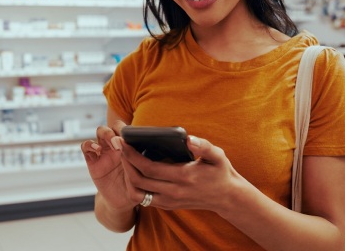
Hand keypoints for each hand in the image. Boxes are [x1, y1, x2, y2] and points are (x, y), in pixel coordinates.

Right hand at [80, 120, 136, 209]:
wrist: (122, 202)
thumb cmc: (137, 188)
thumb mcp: (143, 176)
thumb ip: (142, 164)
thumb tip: (150, 151)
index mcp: (130, 146)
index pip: (129, 129)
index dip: (131, 130)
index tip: (135, 137)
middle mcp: (117, 146)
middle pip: (115, 126)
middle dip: (119, 128)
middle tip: (123, 140)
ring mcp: (104, 152)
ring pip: (101, 131)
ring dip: (106, 133)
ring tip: (113, 143)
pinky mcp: (92, 160)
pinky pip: (86, 146)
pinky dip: (89, 145)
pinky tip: (97, 150)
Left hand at [120, 135, 243, 212]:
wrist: (226, 197)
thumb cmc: (220, 172)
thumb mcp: (217, 156)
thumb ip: (204, 146)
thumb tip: (189, 139)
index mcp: (183, 177)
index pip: (149, 168)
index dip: (132, 156)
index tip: (124, 143)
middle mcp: (173, 192)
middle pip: (139, 180)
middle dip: (125, 162)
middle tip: (118, 147)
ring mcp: (169, 201)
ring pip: (137, 193)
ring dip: (127, 177)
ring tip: (124, 160)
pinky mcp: (167, 205)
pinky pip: (143, 199)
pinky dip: (134, 187)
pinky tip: (133, 172)